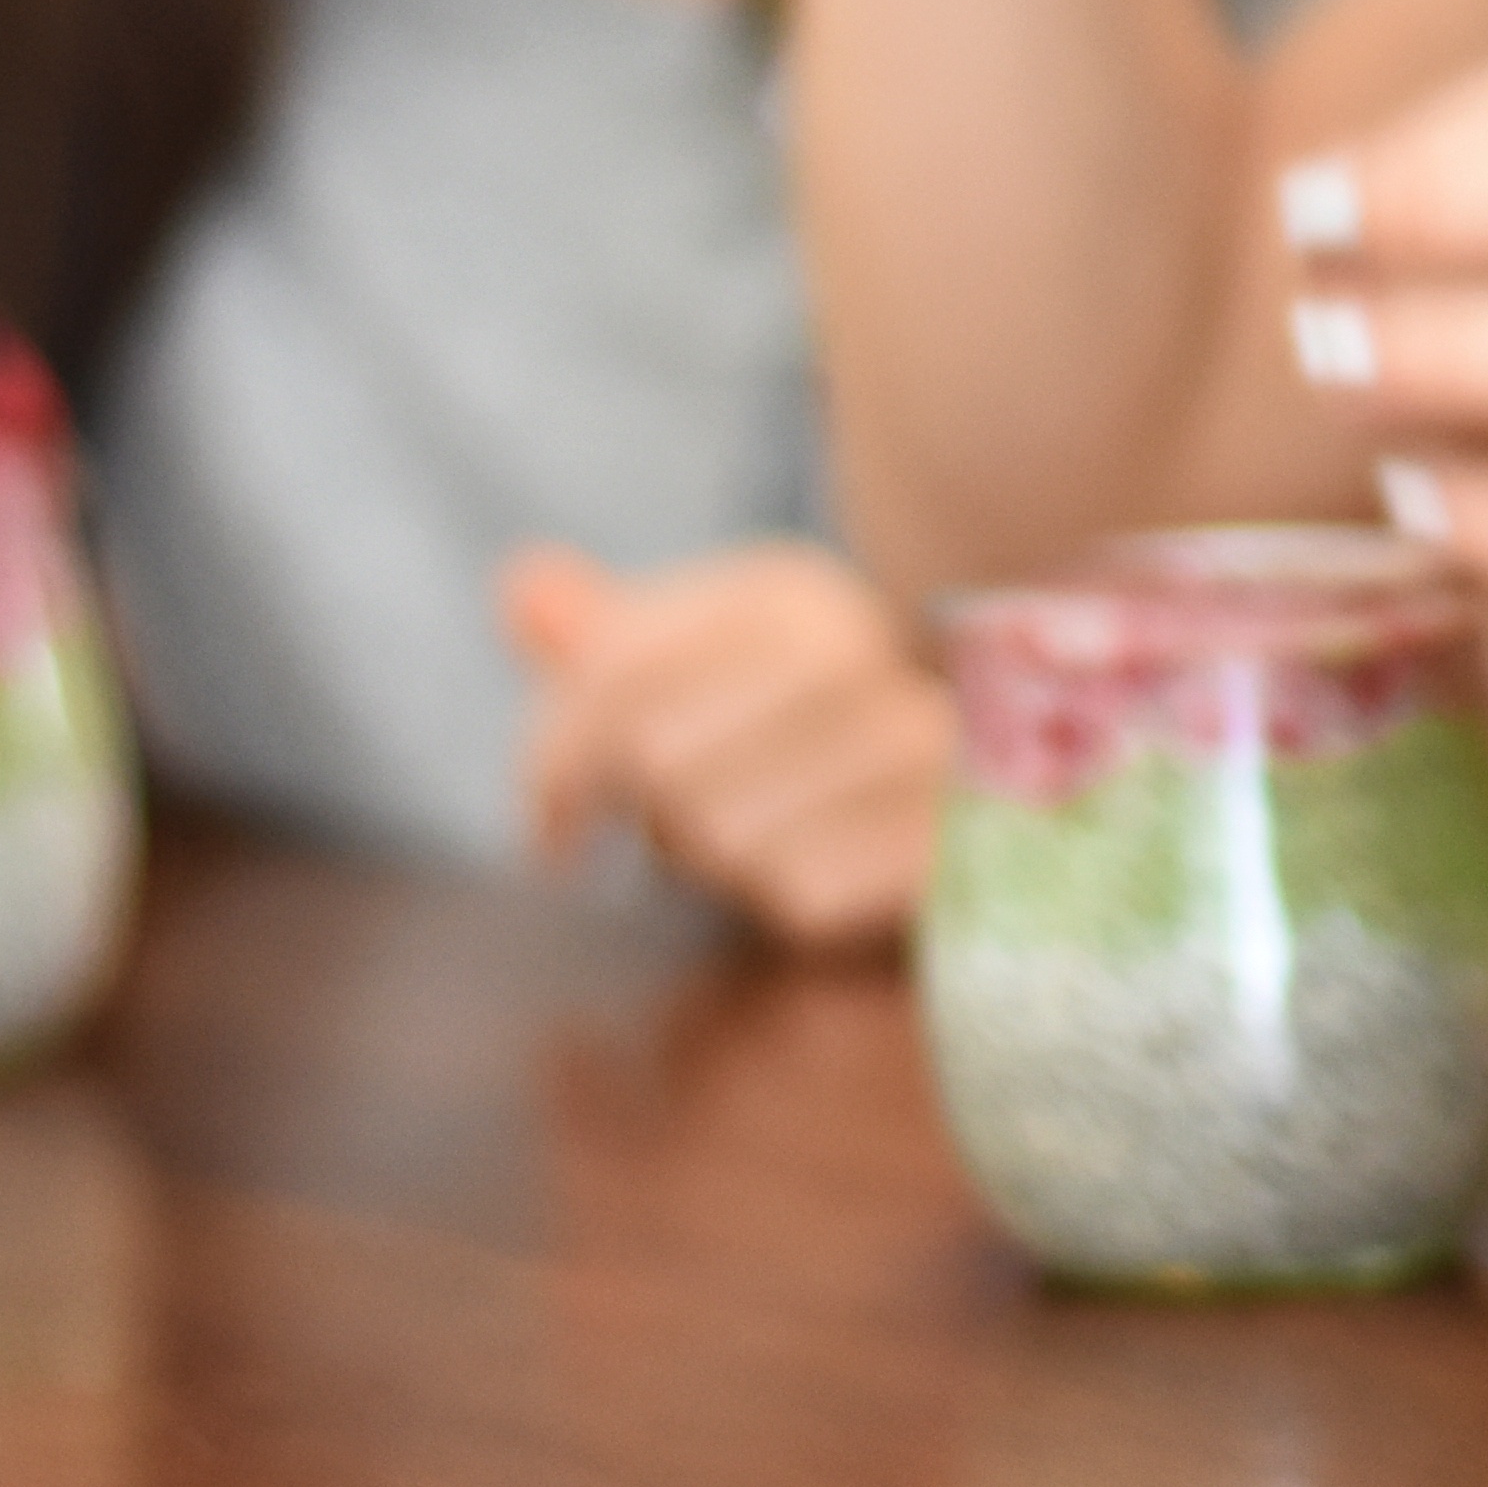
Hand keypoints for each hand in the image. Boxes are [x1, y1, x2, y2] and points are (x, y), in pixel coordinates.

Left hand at [501, 540, 945, 954]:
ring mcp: (914, 737)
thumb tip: (524, 584)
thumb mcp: (700, 684)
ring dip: (719, 863)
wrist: (964, 814)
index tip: (549, 823)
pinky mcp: (948, 832)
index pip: (609, 673)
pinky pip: (800, 894)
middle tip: (675, 834)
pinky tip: (820, 875)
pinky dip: (789, 902)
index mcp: (786, 592)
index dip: (552, 761)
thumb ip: (606, 643)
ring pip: (723, 834)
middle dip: (647, 816)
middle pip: (657, 760)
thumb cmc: (792, 756)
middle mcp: (856, 644)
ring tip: (761, 842)